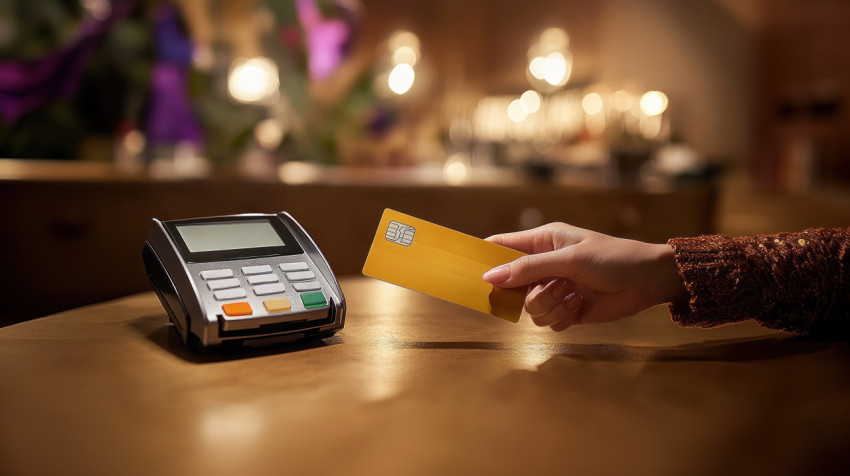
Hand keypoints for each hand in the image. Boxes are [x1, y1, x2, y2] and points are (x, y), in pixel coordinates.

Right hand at [482, 223, 685, 330]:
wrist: (648, 282)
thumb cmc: (612, 258)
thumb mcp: (568, 259)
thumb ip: (528, 268)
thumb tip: (490, 277)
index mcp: (541, 241)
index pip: (501, 246)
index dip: (483, 259)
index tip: (465, 272)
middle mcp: (544, 266)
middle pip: (511, 285)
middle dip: (523, 292)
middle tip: (539, 290)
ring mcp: (554, 289)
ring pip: (529, 308)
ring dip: (548, 306)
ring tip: (571, 295)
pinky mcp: (566, 310)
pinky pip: (546, 322)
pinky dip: (561, 317)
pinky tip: (579, 305)